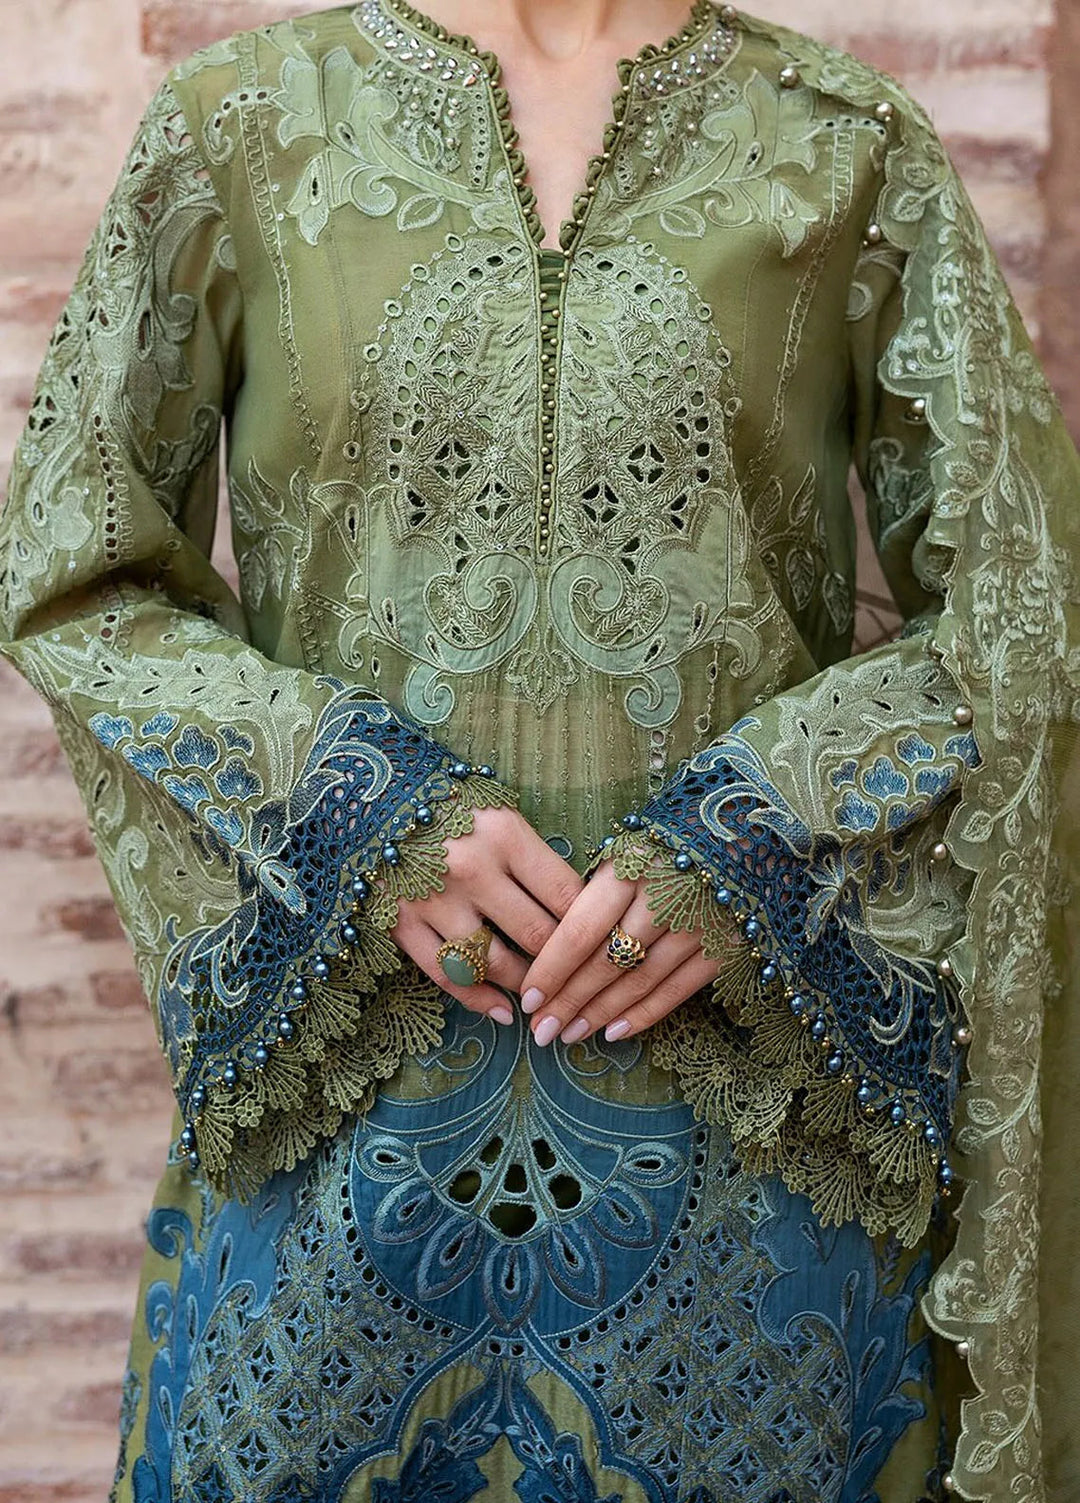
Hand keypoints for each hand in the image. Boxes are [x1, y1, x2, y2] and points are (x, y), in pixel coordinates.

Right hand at [389, 805, 584, 1023]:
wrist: (372, 797)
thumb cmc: (451, 806)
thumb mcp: (501, 814)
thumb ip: (535, 858)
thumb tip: (580, 910)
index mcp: (505, 836)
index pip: (567, 896)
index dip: (591, 928)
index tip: (602, 945)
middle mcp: (473, 871)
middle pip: (537, 935)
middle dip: (565, 965)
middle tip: (580, 980)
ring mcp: (435, 902)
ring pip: (496, 963)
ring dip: (527, 985)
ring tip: (544, 995)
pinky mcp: (403, 925)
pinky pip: (447, 975)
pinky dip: (478, 1000)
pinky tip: (502, 1012)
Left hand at [515, 857, 719, 1046]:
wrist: (745, 835)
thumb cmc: (669, 842)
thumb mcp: (627, 851)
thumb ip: (595, 892)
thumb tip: (550, 943)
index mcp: (632, 869)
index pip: (582, 930)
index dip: (552, 969)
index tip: (528, 998)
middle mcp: (665, 899)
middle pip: (607, 962)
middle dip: (569, 1001)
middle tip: (542, 1030)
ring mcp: (698, 926)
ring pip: (639, 981)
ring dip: (600, 1014)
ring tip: (569, 1035)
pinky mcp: (724, 947)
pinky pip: (677, 990)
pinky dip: (644, 1015)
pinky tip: (614, 1033)